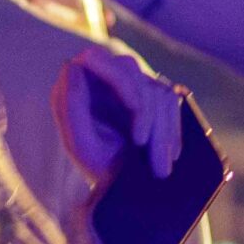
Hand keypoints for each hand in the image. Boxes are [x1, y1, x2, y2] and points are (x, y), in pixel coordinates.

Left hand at [55, 44, 185, 187]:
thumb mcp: (80, 144)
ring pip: (157, 90)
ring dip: (163, 131)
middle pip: (134, 73)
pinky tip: (169, 155)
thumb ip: (70, 106)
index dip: (120, 79)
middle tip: (149, 152)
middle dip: (149, 116)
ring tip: (160, 169)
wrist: (121, 185)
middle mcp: (104, 77)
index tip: (135, 108)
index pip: (96, 58)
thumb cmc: (94, 165)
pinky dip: (172, 130)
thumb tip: (72, 66)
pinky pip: (171, 100)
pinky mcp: (153, 94)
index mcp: (79, 85)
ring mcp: (131, 83)